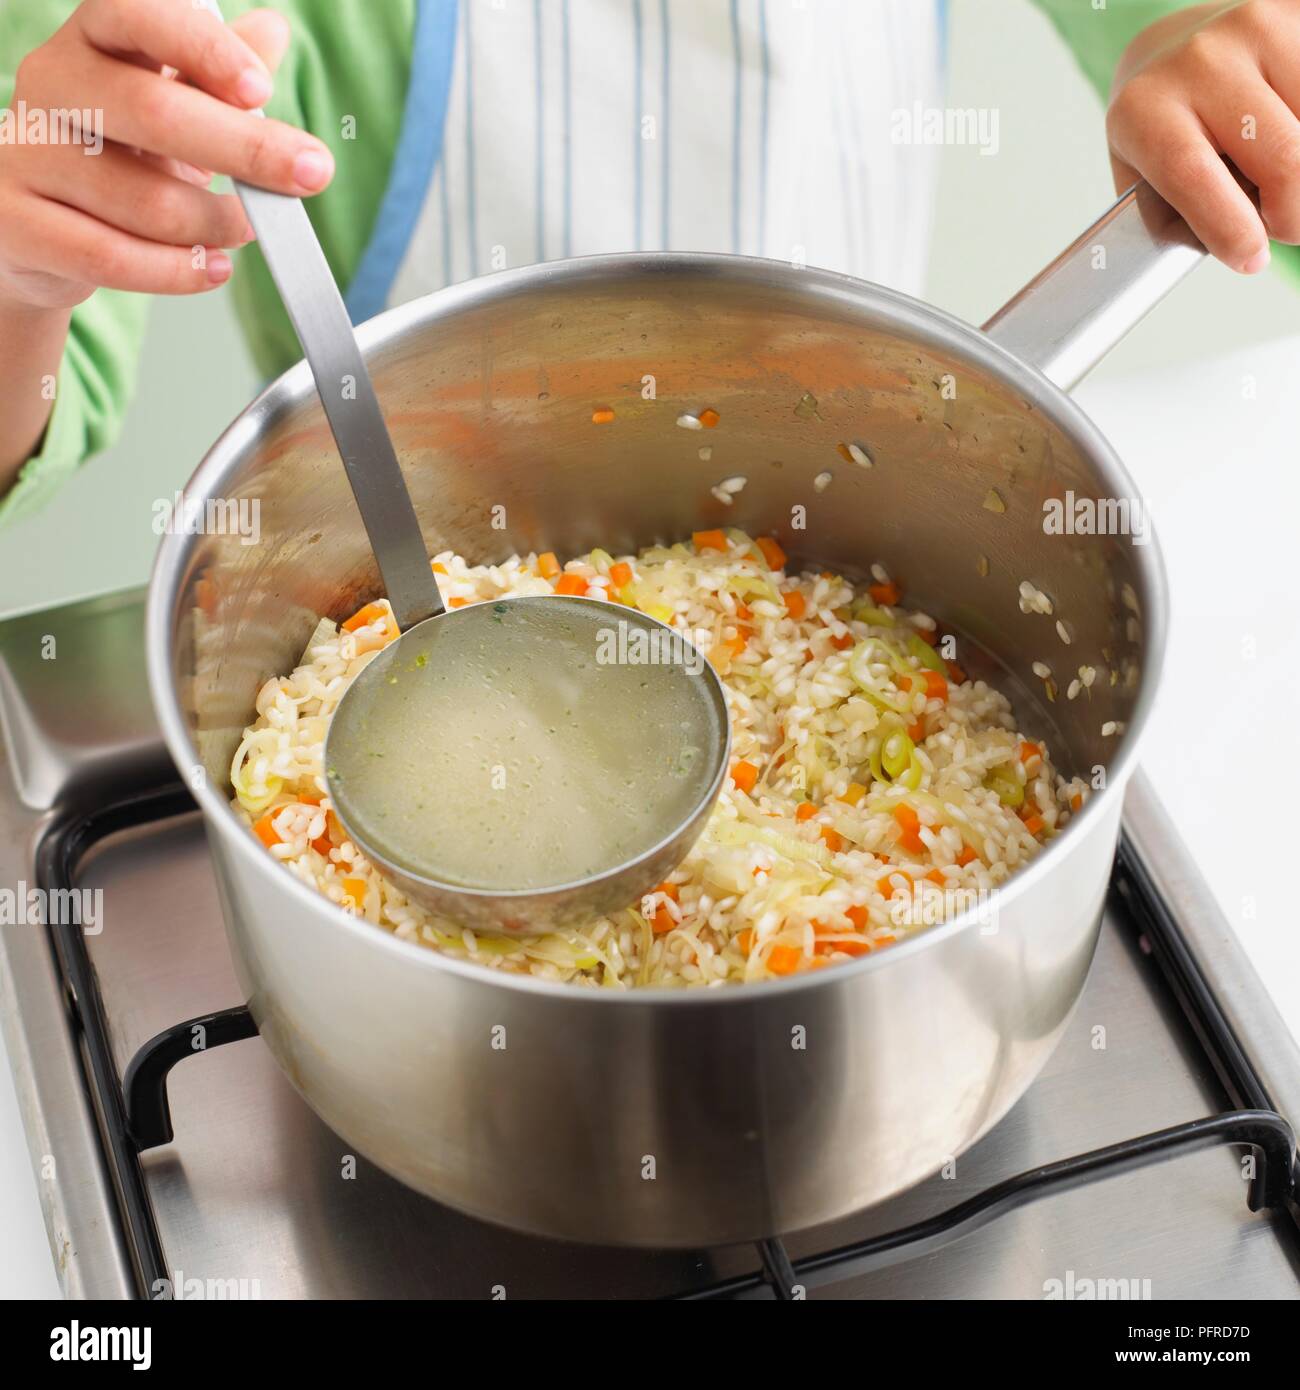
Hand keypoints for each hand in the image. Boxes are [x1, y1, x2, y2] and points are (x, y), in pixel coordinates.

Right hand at [0, 0, 335, 310]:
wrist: (37, 224)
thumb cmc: (117, 153)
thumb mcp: (169, 102)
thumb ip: (216, 74)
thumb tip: (272, 33)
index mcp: (93, 38)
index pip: (140, 13)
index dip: (205, 49)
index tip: (261, 91)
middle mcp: (51, 83)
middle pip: (153, 111)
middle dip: (247, 149)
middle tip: (311, 175)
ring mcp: (27, 152)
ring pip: (146, 202)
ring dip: (216, 225)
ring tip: (244, 230)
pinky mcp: (18, 222)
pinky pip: (112, 257)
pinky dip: (178, 270)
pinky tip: (212, 267)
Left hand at [1107, 0, 1299, 272]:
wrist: (1171, 52)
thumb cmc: (1162, 129)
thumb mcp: (1145, 179)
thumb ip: (1177, 220)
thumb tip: (1239, 251)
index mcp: (1145, 109)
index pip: (1192, 175)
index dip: (1229, 226)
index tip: (1251, 258)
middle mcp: (1199, 62)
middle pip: (1281, 157)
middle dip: (1293, 210)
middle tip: (1287, 228)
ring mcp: (1255, 30)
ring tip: (1284, 182)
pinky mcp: (1296, 15)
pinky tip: (1291, 137)